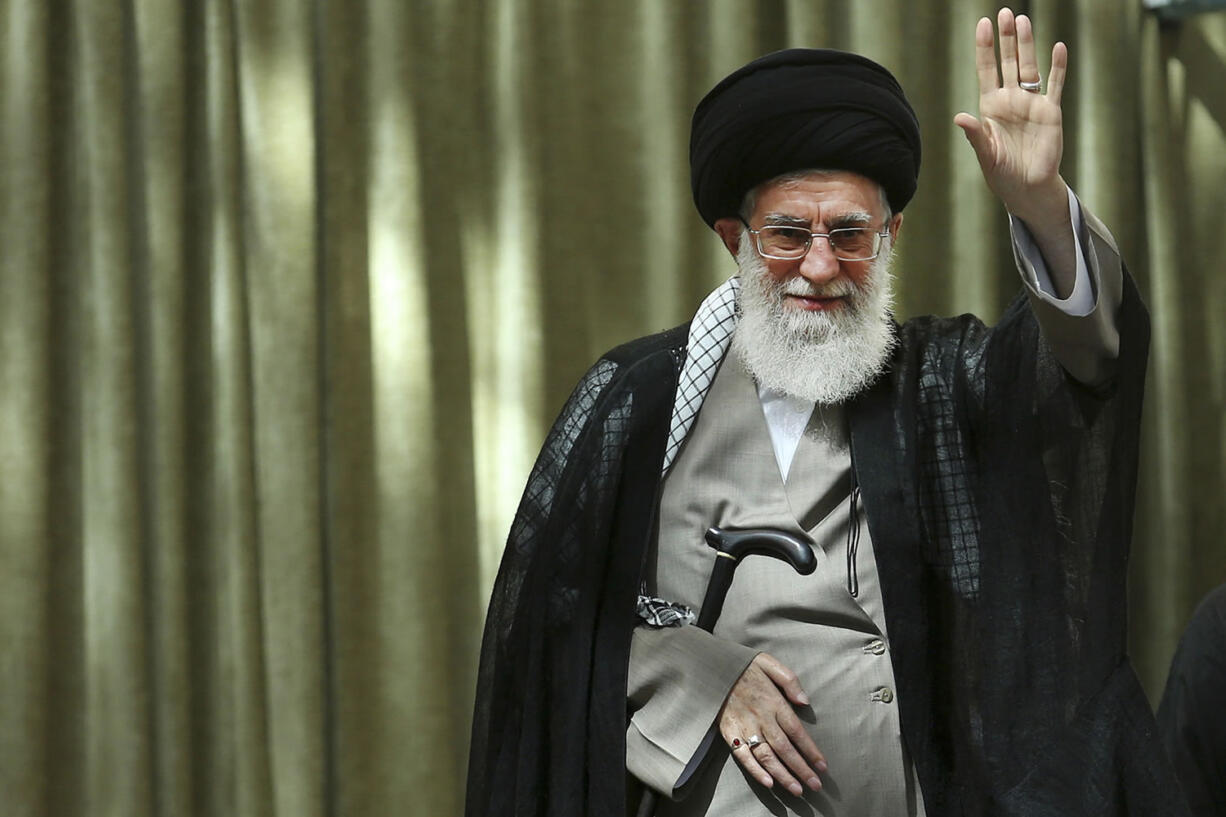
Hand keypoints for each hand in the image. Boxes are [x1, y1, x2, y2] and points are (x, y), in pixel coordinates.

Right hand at [718, 653, 826, 796]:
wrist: (711, 667)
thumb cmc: (744, 666)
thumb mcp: (769, 663)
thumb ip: (790, 680)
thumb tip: (805, 702)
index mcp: (773, 701)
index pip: (796, 731)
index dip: (811, 750)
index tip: (822, 766)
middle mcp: (760, 717)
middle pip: (784, 748)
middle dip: (801, 769)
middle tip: (815, 786)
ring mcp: (744, 726)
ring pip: (766, 756)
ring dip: (782, 775)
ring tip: (796, 790)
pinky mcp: (729, 732)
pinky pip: (743, 755)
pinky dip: (755, 770)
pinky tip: (768, 783)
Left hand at [954, 8, 1068, 225]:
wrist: (1027, 188)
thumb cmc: (1002, 173)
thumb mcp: (985, 154)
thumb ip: (975, 134)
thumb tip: (960, 117)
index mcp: (991, 107)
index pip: (987, 70)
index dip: (985, 48)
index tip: (983, 24)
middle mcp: (1011, 100)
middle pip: (1008, 62)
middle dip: (1006, 38)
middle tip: (1005, 12)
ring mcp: (1032, 104)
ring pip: (1030, 67)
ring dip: (1027, 45)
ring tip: (1024, 20)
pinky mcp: (1051, 112)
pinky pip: (1055, 85)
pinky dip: (1058, 67)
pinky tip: (1058, 47)